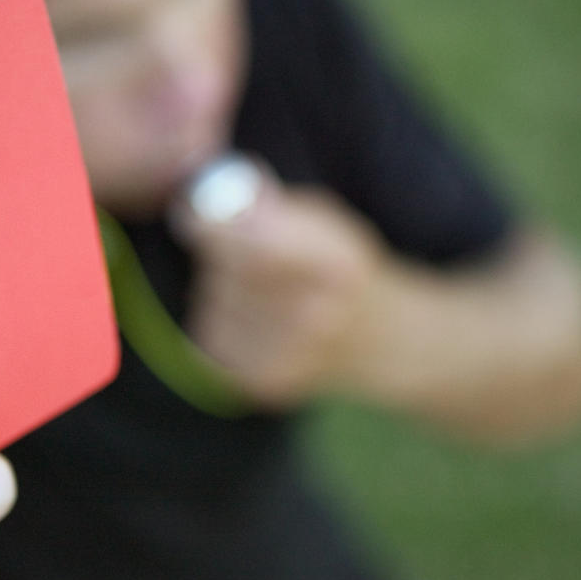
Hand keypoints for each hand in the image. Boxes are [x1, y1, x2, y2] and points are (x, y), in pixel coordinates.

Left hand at [171, 167, 384, 407]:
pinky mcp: (260, 381)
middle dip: (223, 251)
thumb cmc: (345, 271)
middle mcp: (313, 315)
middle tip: (252, 253)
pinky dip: (223, 318)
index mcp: (336, 264)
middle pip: (224, 267)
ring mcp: (286, 356)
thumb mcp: (329, 223)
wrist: (380, 342)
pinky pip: (211, 332)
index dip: (213, 223)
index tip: (200, 214)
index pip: (250, 239)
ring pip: (211, 298)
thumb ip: (274, 207)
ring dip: (223, 285)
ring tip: (265, 290)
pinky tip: (258, 319)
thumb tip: (204, 198)